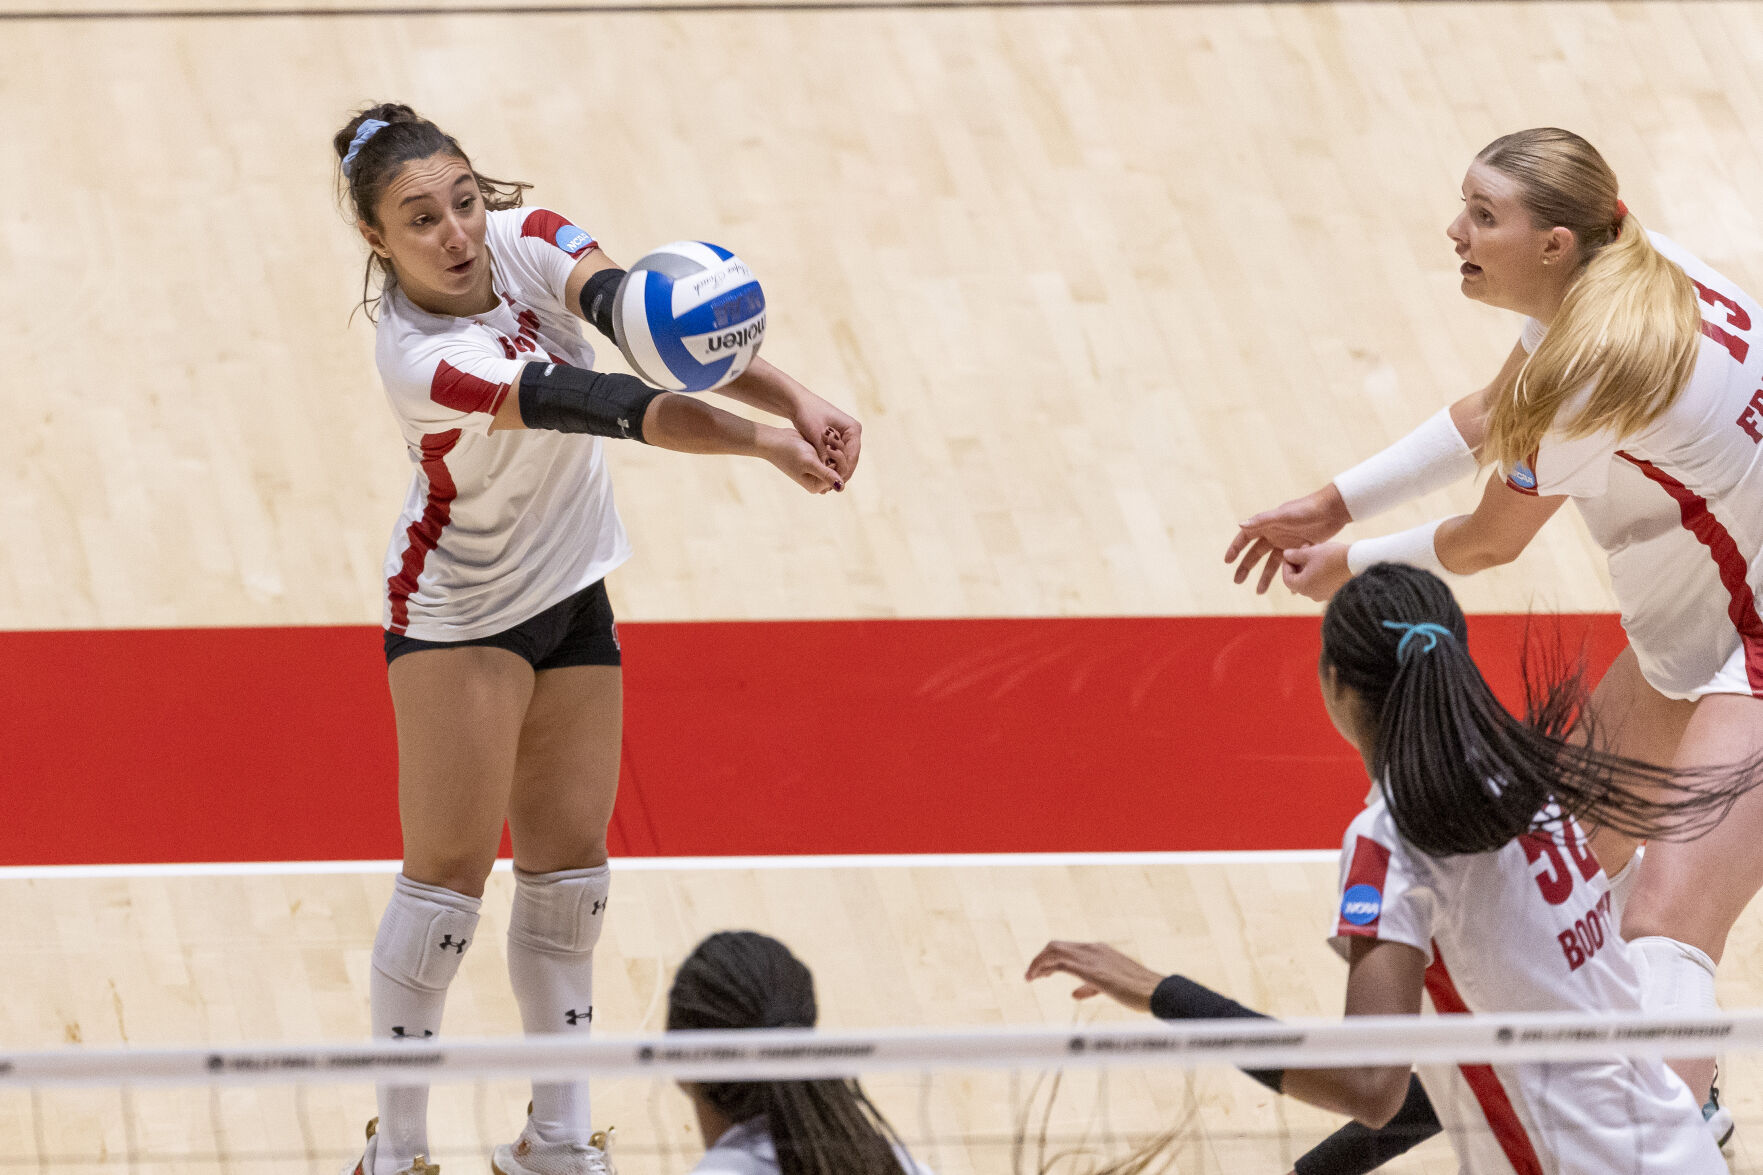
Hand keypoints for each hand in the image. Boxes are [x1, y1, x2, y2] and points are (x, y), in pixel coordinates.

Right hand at [758, 427, 840, 493]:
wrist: (775, 441)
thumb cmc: (789, 452)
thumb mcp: (809, 462)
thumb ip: (826, 474)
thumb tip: (841, 488)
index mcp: (816, 486)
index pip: (840, 476)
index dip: (840, 461)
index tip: (831, 447)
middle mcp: (819, 481)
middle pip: (841, 469)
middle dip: (839, 453)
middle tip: (832, 437)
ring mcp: (818, 471)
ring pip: (838, 460)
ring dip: (836, 447)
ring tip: (829, 433)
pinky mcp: (818, 460)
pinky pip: (832, 454)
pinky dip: (832, 445)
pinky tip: (827, 434)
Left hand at [790, 395, 861, 487]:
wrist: (797, 402)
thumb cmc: (807, 414)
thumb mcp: (816, 435)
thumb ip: (824, 454)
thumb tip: (830, 473)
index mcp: (853, 428)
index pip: (853, 455)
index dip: (845, 470)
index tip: (836, 481)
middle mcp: (853, 432)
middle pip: (851, 459)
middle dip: (842, 471)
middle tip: (832, 486)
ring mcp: (846, 435)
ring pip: (844, 458)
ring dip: (837, 468)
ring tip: (828, 482)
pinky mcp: (838, 438)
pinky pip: (837, 455)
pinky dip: (831, 463)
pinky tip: (824, 473)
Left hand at [1025, 941, 1162, 1013]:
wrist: (1155, 991)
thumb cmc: (1138, 991)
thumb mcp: (1111, 986)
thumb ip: (1090, 987)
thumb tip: (1074, 993)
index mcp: (1099, 950)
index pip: (1067, 948)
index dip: (1051, 958)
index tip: (1042, 972)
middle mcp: (1092, 949)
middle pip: (1056, 945)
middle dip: (1040, 959)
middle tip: (1031, 975)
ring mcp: (1091, 957)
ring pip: (1054, 950)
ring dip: (1038, 962)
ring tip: (1029, 977)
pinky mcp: (1090, 969)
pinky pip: (1059, 962)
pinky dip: (1043, 967)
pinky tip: (1036, 978)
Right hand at [1225, 485, 1350, 594]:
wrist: (1332, 511)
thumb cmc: (1307, 509)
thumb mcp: (1284, 516)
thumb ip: (1262, 521)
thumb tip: (1240, 524)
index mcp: (1268, 525)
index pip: (1245, 537)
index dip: (1235, 548)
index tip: (1228, 561)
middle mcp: (1275, 534)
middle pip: (1255, 554)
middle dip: (1246, 567)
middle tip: (1237, 582)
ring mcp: (1287, 543)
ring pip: (1272, 564)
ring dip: (1265, 577)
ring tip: (1259, 593)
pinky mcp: (1300, 549)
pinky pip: (1290, 566)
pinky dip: (1289, 577)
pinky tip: (1288, 590)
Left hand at [1280, 543, 1352, 601]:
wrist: (1359, 562)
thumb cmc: (1333, 557)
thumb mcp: (1310, 552)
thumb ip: (1295, 555)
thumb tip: (1286, 555)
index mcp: (1303, 586)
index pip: (1287, 579)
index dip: (1286, 565)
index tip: (1290, 553)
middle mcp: (1312, 594)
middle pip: (1298, 581)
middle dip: (1298, 564)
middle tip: (1304, 549)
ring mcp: (1324, 595)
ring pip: (1310, 581)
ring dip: (1309, 567)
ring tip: (1316, 552)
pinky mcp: (1334, 593)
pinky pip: (1321, 583)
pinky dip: (1319, 573)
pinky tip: (1326, 560)